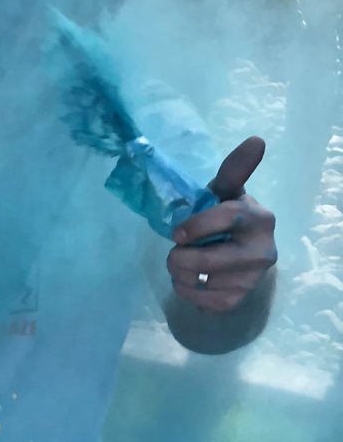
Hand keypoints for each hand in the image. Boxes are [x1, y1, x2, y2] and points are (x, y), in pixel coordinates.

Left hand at [167, 136, 276, 312]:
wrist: (243, 255)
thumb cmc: (227, 219)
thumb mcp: (227, 193)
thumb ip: (234, 170)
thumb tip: (256, 140)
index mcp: (260, 219)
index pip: (226, 218)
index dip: (195, 226)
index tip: (177, 232)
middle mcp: (263, 252)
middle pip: (206, 260)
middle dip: (179, 256)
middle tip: (178, 249)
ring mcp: (251, 280)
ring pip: (197, 282)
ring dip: (179, 273)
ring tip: (186, 263)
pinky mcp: (237, 301)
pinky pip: (199, 301)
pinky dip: (186, 291)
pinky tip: (194, 280)